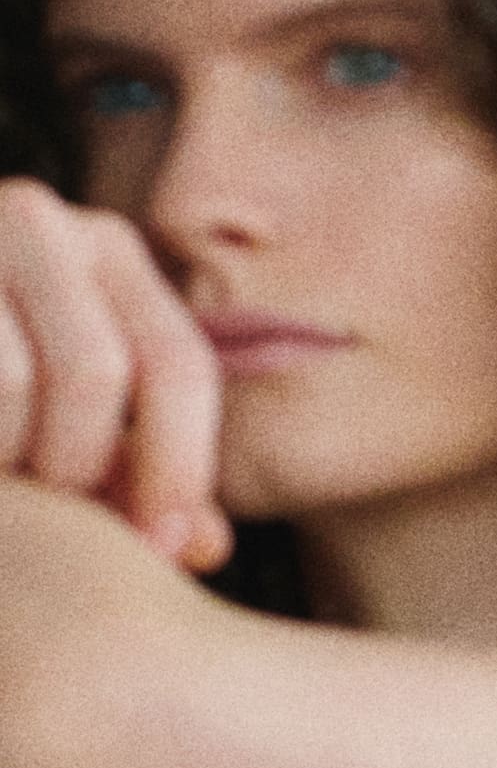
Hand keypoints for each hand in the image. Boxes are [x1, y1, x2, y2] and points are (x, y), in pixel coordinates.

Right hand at [0, 178, 227, 571]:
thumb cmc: (8, 396)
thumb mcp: (81, 421)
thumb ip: (141, 480)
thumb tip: (205, 545)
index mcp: (111, 255)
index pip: (179, 364)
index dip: (178, 468)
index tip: (158, 542)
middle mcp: (41, 222)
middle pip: (94, 373)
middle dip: (77, 467)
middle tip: (52, 504)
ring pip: (9, 381)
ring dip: (12, 458)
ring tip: (7, 477)